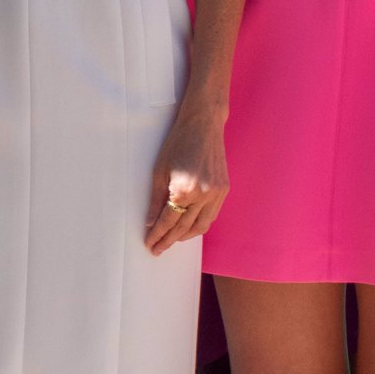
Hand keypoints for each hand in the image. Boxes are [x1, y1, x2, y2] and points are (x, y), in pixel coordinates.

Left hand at [144, 97, 228, 253]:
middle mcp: (202, 195)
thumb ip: (156, 200)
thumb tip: (151, 223)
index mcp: (183, 190)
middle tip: (158, 248)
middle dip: (169, 240)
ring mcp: (216, 193)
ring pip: (201, 226)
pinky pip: (212, 215)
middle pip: (183, 228)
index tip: (150, 244)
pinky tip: (189, 227)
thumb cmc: (177, 143)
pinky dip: (199, 224)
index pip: (168, 221)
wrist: (203, 125)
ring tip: (172, 240)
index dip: (157, 235)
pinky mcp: (224, 190)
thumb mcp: (159, 171)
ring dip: (185, 236)